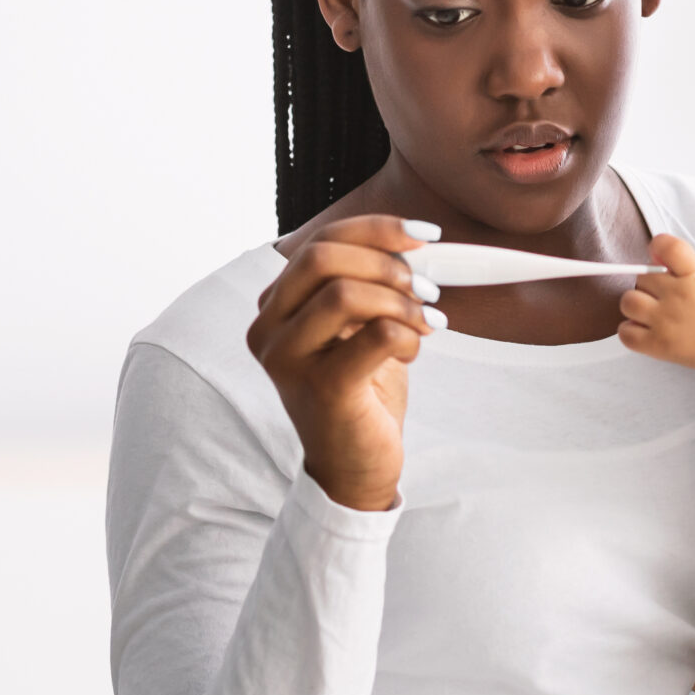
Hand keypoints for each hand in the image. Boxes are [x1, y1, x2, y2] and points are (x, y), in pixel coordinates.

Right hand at [247, 215, 442, 512]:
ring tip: (425, 325)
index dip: (375, 229)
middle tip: (426, 288)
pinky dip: (407, 335)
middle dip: (385, 263)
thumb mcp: (359, 326)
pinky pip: (375, 335)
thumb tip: (414, 244)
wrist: (355, 466)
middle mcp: (269, 329)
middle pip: (322, 258)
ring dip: (401, 303)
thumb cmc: (360, 392)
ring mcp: (288, 359)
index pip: (318, 242)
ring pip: (344, 294)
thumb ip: (369, 283)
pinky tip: (412, 353)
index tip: (423, 235)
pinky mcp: (321, 388)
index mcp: (275, 306)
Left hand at [617, 234, 694, 389]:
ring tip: (649, 313)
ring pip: (628, 302)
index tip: (658, 254)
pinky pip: (625, 332)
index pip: (669, 247)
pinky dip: (630, 331)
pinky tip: (644, 329)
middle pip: (642, 277)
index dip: (658, 246)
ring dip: (635, 306)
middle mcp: (678, 296)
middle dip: (649, 285)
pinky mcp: (657, 344)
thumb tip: (654, 255)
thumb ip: (682, 264)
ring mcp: (665, 321)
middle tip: (661, 295)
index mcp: (694, 276)